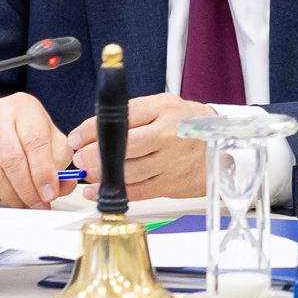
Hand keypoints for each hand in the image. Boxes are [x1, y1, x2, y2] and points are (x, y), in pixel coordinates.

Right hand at [0, 93, 70, 207]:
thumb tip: (63, 186)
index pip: (34, 142)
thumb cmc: (27, 133)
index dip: (43, 173)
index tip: (49, 193)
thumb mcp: (50, 139)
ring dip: (12, 195)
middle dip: (27, 189)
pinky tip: (5, 194)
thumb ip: (59, 163)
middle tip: (38, 203)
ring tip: (24, 202)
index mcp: (23, 107)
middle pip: (11, 159)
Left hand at [86, 93, 213, 201]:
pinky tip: (99, 189)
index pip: (119, 117)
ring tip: (90, 172)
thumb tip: (95, 127)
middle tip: (80, 157)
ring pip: (127, 171)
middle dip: (92, 154)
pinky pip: (136, 191)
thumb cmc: (188, 125)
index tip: (77, 137)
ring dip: (101, 174)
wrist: (221, 146)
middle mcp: (167, 134)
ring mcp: (170, 160)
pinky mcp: (170, 183)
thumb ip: (133, 113)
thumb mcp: (164, 106)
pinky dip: (114, 191)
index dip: (91, 129)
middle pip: (122, 146)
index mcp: (162, 109)